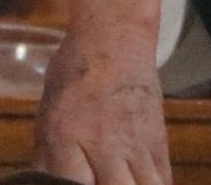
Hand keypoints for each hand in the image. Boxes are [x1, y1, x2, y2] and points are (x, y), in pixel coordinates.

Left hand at [30, 30, 169, 184]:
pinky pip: (162, 180)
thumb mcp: (48, 114)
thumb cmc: (74, 75)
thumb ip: (48, 159)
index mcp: (66, 137)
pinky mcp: (159, 143)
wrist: (115, 39)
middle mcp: (103, 146)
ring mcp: (135, 147)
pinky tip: (139, 183)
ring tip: (121, 183)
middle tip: (100, 184)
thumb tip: (48, 184)